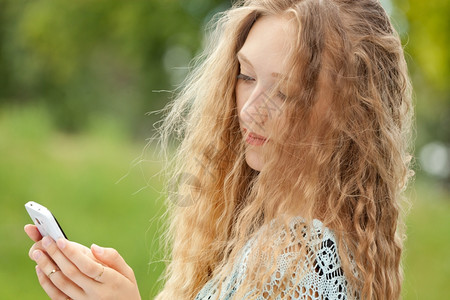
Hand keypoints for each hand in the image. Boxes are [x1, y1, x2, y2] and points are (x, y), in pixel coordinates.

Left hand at [25, 225, 140, 299]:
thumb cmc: (126, 289)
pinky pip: (56, 296)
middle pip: (72, 273)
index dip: (73, 253)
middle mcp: (96, 294)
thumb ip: (113, 257)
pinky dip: (46, 282)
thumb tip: (94, 247)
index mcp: (111, 282)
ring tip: (38, 252)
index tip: (61, 240)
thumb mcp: (128, 272)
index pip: (88, 266)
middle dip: (56, 255)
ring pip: (61, 284)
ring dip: (47, 267)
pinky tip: (40, 269)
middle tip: (46, 241)